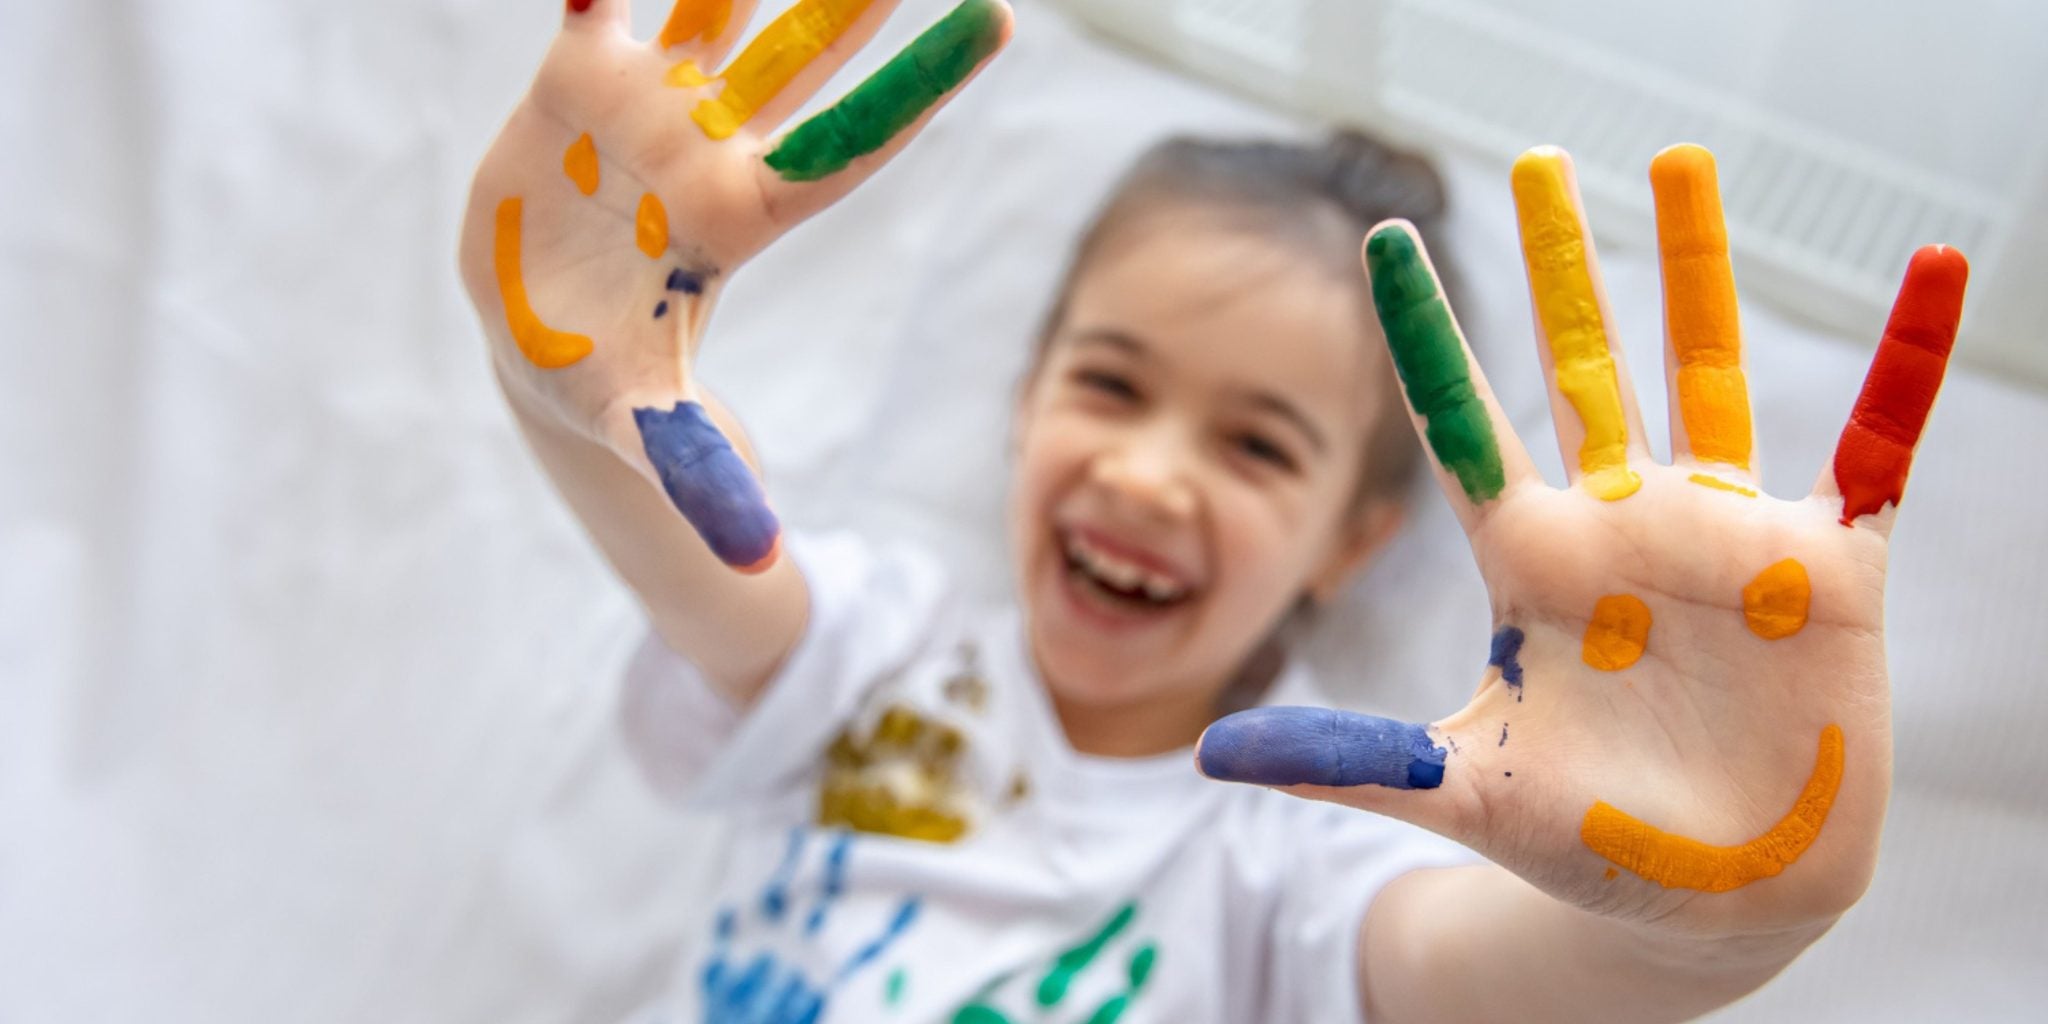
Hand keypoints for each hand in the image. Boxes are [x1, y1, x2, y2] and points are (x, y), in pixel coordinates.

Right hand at [458, 0, 1009, 569]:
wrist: (534, 340)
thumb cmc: (607, 386)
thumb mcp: (648, 432)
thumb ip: (700, 477)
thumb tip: (756, 563)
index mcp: (742, 218)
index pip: (848, 145)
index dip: (916, 85)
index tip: (996, 17)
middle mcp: (710, 149)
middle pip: (800, 59)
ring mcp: (648, 110)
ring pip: (716, 10)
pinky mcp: (580, 84)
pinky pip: (604, 1)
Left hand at [1197, 144, 1967, 940]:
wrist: (1712, 895)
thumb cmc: (1584, 839)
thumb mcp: (1465, 793)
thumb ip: (1351, 758)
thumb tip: (1210, 753)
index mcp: (1531, 561)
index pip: (1463, 424)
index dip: (1424, 333)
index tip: (1382, 239)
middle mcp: (1620, 524)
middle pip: (1581, 368)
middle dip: (1559, 270)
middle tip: (1534, 161)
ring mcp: (1722, 536)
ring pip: (1706, 375)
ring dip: (1697, 271)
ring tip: (1679, 162)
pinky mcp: (1825, 568)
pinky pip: (1875, 447)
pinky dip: (1905, 366)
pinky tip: (1935, 273)